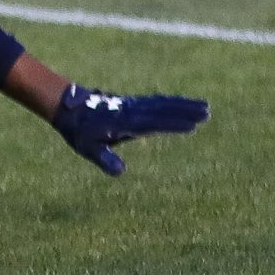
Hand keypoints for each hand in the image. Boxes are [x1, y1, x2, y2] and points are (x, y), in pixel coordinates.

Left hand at [50, 83, 208, 175]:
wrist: (67, 106)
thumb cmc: (78, 131)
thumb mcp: (88, 148)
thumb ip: (104, 159)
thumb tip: (120, 172)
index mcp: (124, 121)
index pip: (154, 123)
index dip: (173, 123)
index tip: (193, 125)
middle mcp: (131, 110)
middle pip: (162, 109)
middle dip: (185, 110)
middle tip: (207, 111)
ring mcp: (132, 105)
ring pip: (161, 103)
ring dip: (182, 104)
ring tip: (204, 106)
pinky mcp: (131, 104)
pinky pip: (155, 102)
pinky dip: (170, 102)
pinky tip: (182, 104)